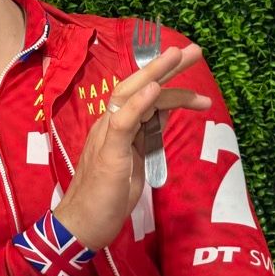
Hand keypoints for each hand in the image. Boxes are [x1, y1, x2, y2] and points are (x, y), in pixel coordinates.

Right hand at [54, 44, 211, 250]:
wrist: (81, 226)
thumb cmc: (106, 199)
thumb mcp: (135, 162)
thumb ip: (146, 137)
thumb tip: (163, 116)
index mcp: (115, 128)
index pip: (140, 95)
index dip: (165, 78)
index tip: (188, 65)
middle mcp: (108, 125)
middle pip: (135, 86)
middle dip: (165, 67)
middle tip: (193, 50)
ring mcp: (105, 137)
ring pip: (127, 96)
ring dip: (154, 75)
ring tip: (178, 57)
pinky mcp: (108, 154)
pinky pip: (122, 123)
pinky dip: (138, 103)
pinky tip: (153, 89)